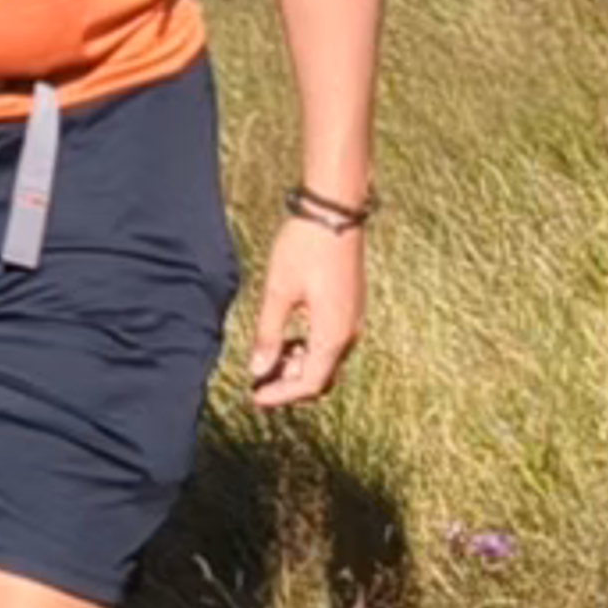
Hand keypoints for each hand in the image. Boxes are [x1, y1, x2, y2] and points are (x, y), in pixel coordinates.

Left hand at [241, 205, 365, 409]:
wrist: (335, 210)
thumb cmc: (305, 247)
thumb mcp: (278, 291)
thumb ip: (268, 334)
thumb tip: (258, 369)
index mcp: (332, 334)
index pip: (309, 383)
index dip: (280, 395)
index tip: (254, 397)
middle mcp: (349, 332)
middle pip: (321, 376)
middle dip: (289, 383)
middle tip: (258, 380)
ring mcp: (353, 319)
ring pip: (326, 359)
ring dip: (298, 365)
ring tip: (268, 357)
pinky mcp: (350, 305)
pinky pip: (331, 341)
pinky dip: (309, 348)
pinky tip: (287, 336)